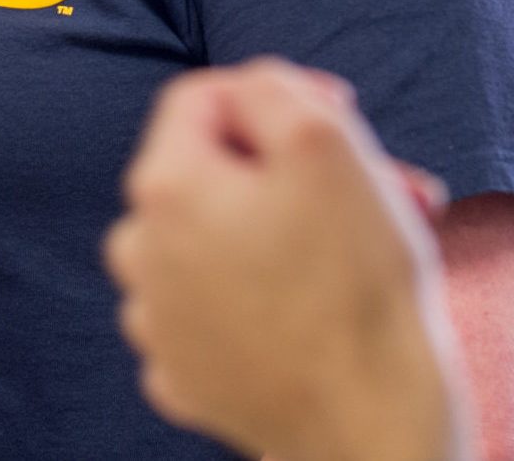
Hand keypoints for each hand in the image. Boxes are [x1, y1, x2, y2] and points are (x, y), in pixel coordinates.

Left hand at [105, 59, 470, 460]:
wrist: (375, 431)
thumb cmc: (355, 284)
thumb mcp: (324, 141)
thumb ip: (270, 87)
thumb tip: (246, 90)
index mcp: (162, 187)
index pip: (203, 96)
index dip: (276, 92)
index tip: (337, 112)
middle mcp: (138, 252)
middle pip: (210, 170)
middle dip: (288, 167)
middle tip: (368, 184)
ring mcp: (155, 322)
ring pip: (215, 238)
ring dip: (278, 229)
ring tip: (350, 248)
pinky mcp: (183, 376)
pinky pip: (218, 305)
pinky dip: (261, 294)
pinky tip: (313, 306)